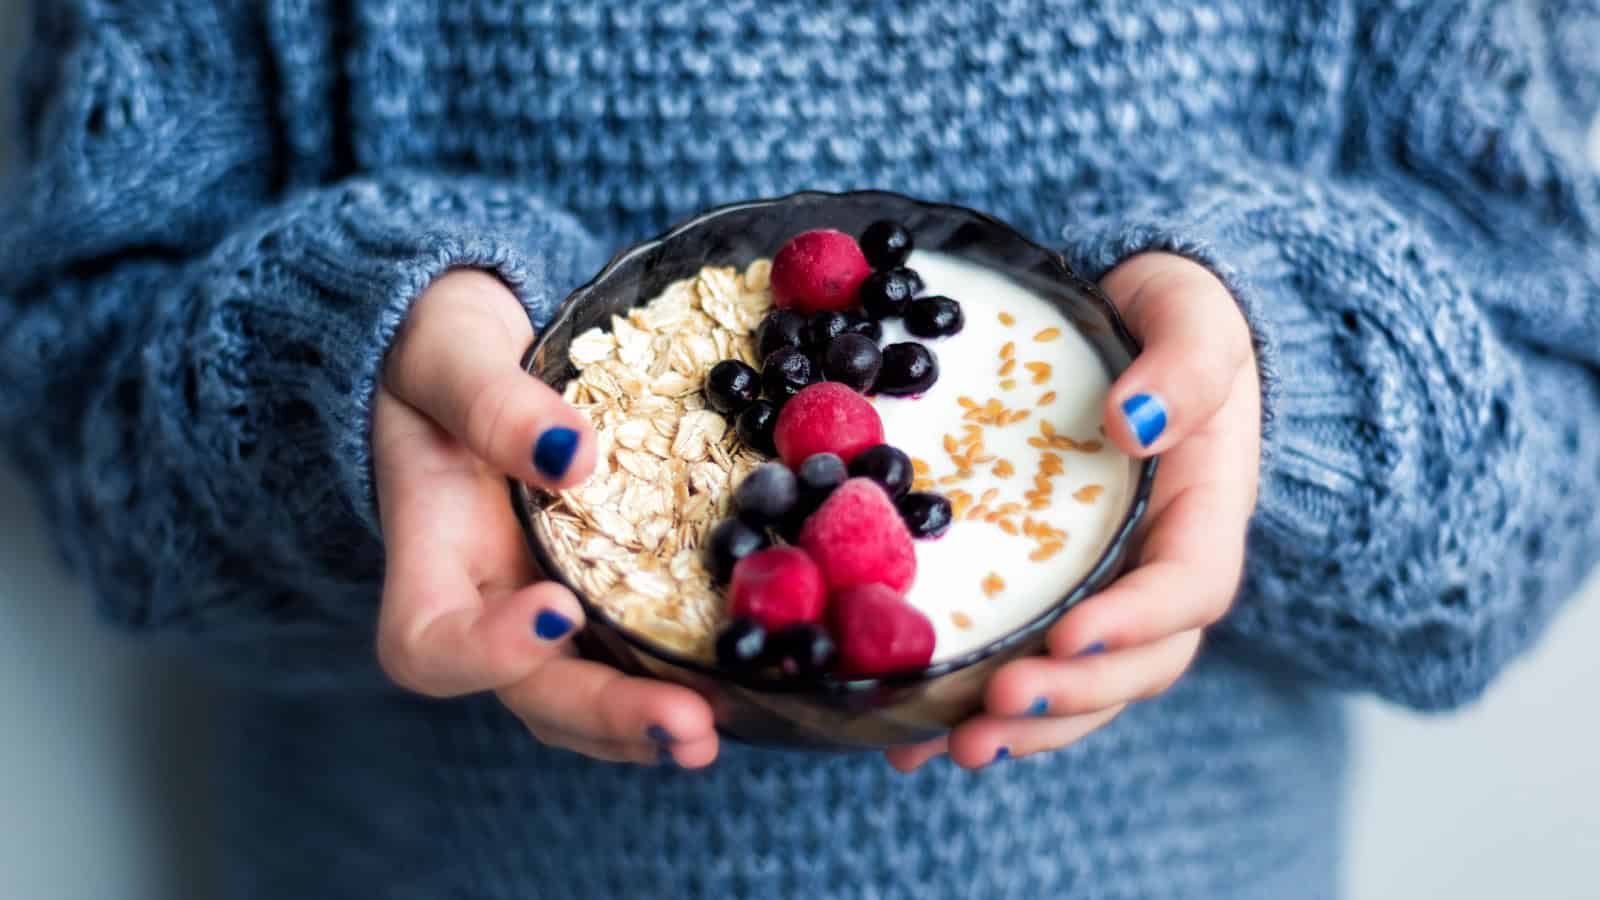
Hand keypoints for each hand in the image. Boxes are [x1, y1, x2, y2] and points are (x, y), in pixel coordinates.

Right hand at [373, 270, 717, 766]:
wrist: (467, 356)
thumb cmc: (440, 353)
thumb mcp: (450, 353)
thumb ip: (494, 403)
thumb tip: (573, 458)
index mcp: (429, 555)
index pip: (430, 643)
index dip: (488, 651)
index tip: (557, 609)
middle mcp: (485, 601)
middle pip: (529, 692)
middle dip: (605, 713)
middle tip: (686, 725)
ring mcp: (542, 605)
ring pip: (581, 696)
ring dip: (642, 725)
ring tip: (711, 735)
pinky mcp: (600, 592)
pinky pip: (630, 655)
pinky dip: (673, 681)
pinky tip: (732, 692)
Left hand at [887, 252, 1261, 770]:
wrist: (1135, 321)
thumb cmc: (1174, 316)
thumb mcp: (1195, 319)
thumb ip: (1183, 366)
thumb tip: (1134, 423)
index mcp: (1204, 512)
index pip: (1190, 588)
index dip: (1135, 623)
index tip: (1068, 633)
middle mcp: (1159, 569)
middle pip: (1136, 665)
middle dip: (1067, 699)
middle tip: (991, 715)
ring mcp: (1106, 590)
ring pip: (1081, 685)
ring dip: (1021, 728)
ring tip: (947, 747)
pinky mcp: (1049, 593)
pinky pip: (1025, 661)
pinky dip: (973, 706)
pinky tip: (908, 736)